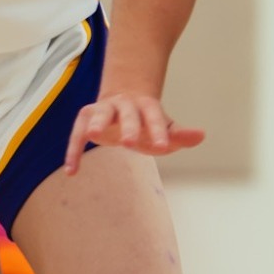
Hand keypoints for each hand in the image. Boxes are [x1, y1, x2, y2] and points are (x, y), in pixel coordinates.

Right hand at [63, 91, 204, 174]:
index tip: (164, 147)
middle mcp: (125, 105)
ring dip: (97, 122)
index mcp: (147, 106)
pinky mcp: (86, 119)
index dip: (159, 131)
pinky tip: (72, 171)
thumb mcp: (163, 129)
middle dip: (129, 126)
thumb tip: (201, 136)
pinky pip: (77, 134)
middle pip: (128, 114)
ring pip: (99, 114)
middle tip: (129, 142)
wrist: (121, 102)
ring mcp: (104, 109)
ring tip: (94, 134)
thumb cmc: (145, 123)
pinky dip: (73, 150)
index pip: (155, 117)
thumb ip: (180, 135)